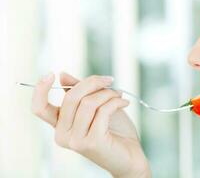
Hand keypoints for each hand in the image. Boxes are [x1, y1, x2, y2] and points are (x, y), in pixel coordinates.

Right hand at [31, 72, 150, 177]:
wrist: (130, 155)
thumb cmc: (113, 129)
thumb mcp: (95, 105)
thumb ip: (79, 92)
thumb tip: (63, 75)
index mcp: (60, 125)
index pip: (39, 108)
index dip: (40, 90)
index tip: (51, 73)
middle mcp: (62, 135)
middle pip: (71, 97)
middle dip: (93, 82)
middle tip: (109, 80)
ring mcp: (76, 141)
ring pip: (88, 102)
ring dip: (108, 93)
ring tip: (119, 95)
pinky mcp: (92, 142)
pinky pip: (103, 111)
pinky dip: (116, 102)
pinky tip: (124, 103)